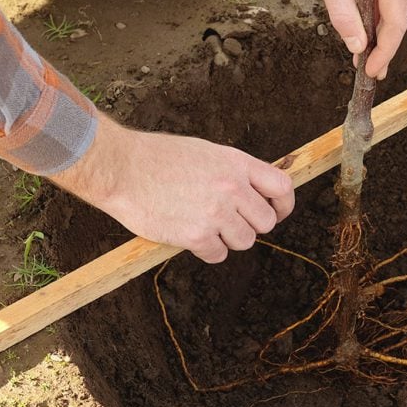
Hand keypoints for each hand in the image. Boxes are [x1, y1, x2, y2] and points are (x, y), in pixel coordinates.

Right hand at [50, 113, 293, 262]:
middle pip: (266, 222)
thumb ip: (232, 171)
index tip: (277, 213)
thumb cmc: (157, 158)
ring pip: (245, 241)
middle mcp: (232, 188)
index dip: (284, 206)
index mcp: (236, 163)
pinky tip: (190, 236)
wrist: (121, 168)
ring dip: (228, 239)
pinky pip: (218, 255)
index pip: (282, 188)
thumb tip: (253, 191)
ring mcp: (216, 213)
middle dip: (250, 225)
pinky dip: (207, 251)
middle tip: (229, 222)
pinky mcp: (197, 235)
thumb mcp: (205, 152)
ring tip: (205, 226)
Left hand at [286, 0, 406, 79]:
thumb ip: (343, 13)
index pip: (396, 19)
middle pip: (397, 13)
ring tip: (362, 54)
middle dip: (382, 44)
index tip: (370, 71)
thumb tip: (356, 47)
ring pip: (393, 2)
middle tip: (367, 70)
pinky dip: (376, 9)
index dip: (385, 50)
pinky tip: (364, 25)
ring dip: (378, 28)